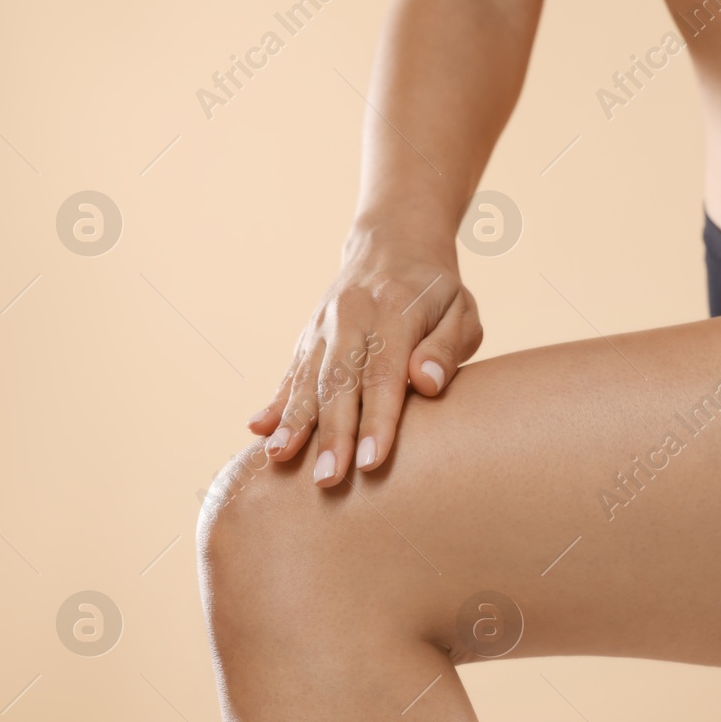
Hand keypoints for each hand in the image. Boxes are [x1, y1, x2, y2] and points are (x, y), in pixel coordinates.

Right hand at [248, 233, 482, 485]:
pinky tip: (260, 432)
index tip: (371, 461)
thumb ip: (448, 346)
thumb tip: (427, 383)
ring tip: (279, 461)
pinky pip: (291, 372)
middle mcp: (352, 317)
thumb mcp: (461, 309)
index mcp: (395, 311)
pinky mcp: (309, 336)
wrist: (393, 241)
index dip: (377, 420)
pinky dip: (276, 403)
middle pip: (340, 382)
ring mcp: (324, 326)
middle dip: (332, 434)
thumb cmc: (438, 291)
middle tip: (329, 480)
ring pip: (307, 379)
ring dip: (295, 423)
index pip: (384, 374)